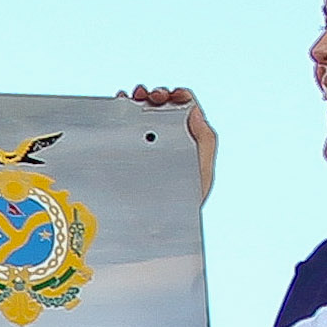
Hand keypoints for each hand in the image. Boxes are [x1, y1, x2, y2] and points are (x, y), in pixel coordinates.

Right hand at [121, 85, 217, 199]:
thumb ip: (205, 142)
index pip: (187, 111)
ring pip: (144, 115)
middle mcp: (168, 143)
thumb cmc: (181, 208)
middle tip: (147, 96)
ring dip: (140, 101)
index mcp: (190, 144)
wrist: (154, 231)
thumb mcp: (202, 174)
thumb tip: (196, 112)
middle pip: (164, 109)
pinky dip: (123, 111)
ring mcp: (146, 149)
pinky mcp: (126, 156)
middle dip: (156, 96)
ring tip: (133, 97)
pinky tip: (120, 104)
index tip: (169, 95)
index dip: (179, 98)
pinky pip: (125, 127)